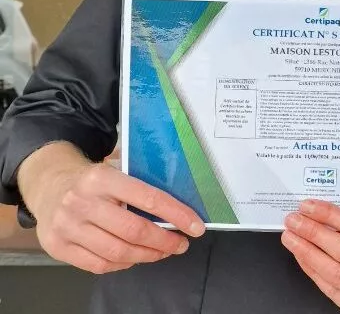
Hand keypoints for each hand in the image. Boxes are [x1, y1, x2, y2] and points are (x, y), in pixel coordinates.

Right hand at [18, 142, 204, 273]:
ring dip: (148, 255)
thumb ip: (139, 184)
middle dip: (165, 241)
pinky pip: (99, 265)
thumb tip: (179, 206)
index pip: (148, 197)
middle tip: (180, 244)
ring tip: (162, 252)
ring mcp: (68, 227)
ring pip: (118, 252)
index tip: (195, 226)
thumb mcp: (113, 169)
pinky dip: (123, 264)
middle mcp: (82, 202)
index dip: (176, 214)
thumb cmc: (90, 180)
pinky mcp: (58, 247)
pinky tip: (135, 257)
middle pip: (134, 230)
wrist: (48, 184)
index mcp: (102, 178)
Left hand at [281, 199, 339, 313]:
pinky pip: (333, 291)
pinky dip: (314, 272)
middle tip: (294, 220)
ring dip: (308, 253)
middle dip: (314, 233)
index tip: (310, 206)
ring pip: (336, 274)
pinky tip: (303, 258)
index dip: (332, 216)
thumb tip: (327, 217)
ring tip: (291, 238)